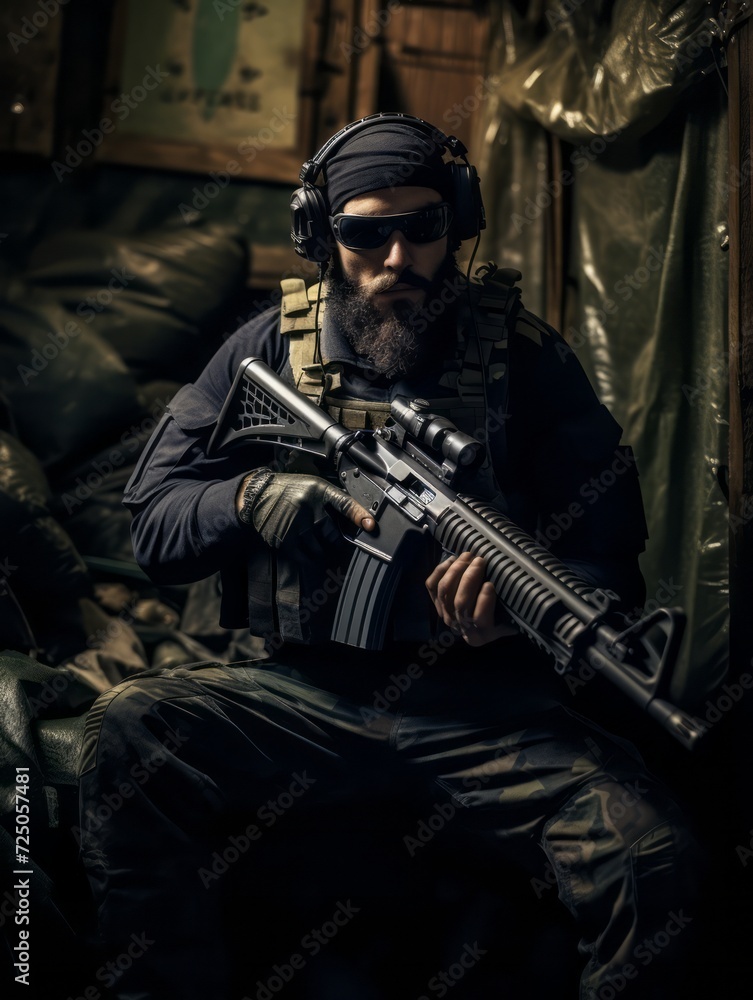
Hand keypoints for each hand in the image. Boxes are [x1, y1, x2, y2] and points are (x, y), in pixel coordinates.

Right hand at [237, 470, 374, 549]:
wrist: (258, 495)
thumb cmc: (289, 489)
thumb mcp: (312, 485)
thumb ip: (331, 498)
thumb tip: (354, 516)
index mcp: (318, 490)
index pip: (343, 503)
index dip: (358, 514)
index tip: (370, 524)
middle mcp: (307, 506)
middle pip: (331, 532)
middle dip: (333, 538)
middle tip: (329, 536)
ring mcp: (295, 523)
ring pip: (318, 546)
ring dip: (319, 548)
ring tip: (313, 541)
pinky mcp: (284, 538)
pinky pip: (303, 556)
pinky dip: (307, 558)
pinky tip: (307, 555)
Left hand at [426, 551, 517, 646]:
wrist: (483, 618)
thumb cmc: (503, 615)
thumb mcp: (511, 618)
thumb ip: (512, 611)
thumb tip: (521, 592)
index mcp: (480, 636)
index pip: (479, 620)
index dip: (484, 601)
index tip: (490, 584)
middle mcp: (459, 628)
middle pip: (460, 603)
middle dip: (469, 578)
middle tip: (480, 560)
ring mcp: (445, 615)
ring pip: (444, 592)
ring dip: (456, 570)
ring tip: (468, 556)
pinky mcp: (435, 602)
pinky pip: (432, 586)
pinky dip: (440, 571)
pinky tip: (452, 560)